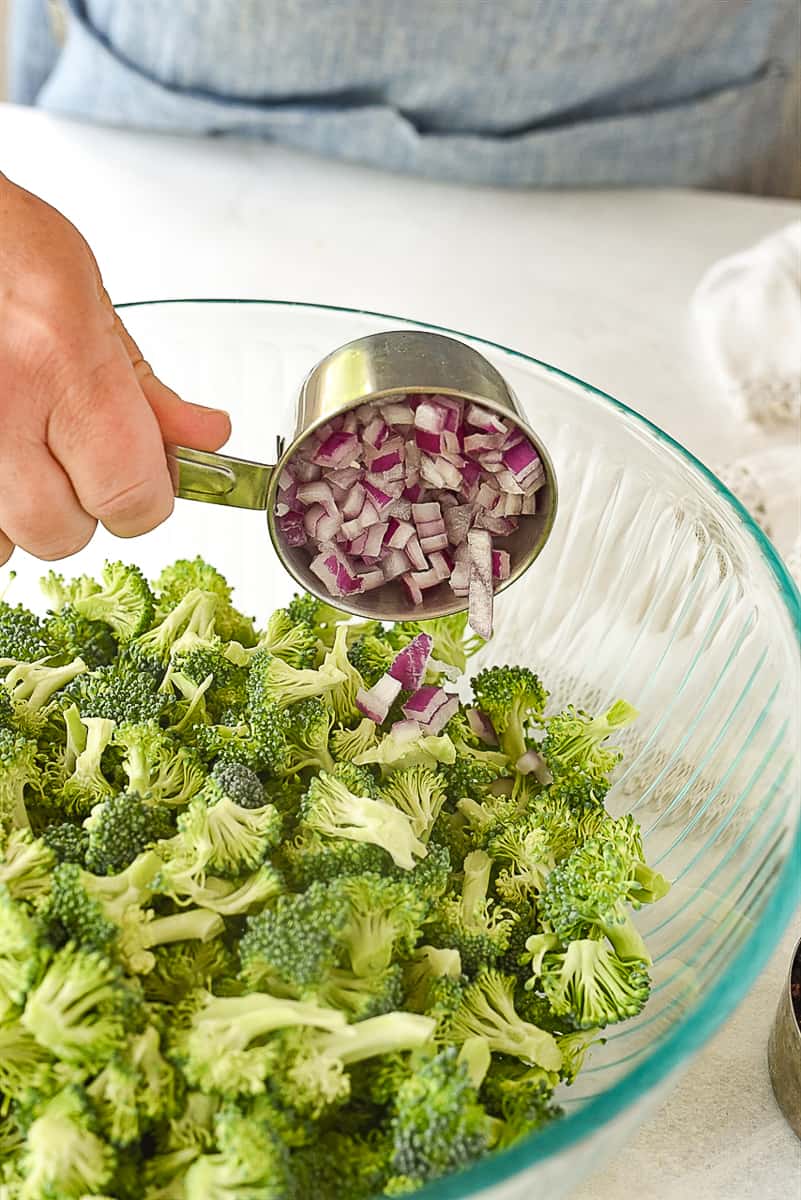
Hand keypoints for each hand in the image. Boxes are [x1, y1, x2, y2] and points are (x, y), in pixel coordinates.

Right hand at [0, 175, 229, 565]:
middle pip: (63, 531)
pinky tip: (6, 464)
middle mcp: (2, 405)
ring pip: (10, 540)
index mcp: (62, 362)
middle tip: (82, 463)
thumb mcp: (90, 302)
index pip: (130, 493)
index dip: (147, 499)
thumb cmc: (4, 249)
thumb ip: (146, 386)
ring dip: (30, 514)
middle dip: (85, 509)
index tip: (148, 484)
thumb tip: (206, 437)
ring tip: (33, 454)